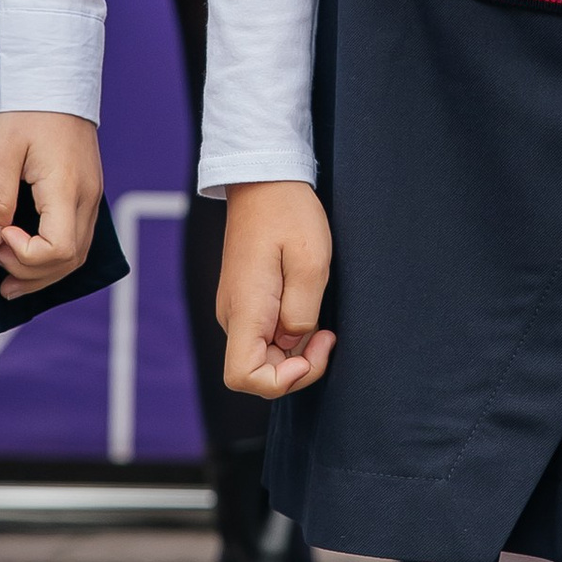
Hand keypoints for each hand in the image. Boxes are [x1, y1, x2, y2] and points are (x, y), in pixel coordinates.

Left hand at [0, 110, 102, 300]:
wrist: (54, 78)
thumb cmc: (25, 109)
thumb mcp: (0, 149)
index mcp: (66, 188)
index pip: (58, 250)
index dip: (24, 255)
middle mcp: (87, 197)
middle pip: (70, 260)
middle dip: (29, 272)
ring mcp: (91, 195)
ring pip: (77, 254)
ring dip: (42, 271)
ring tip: (8, 278)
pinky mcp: (86, 191)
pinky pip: (77, 237)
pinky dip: (53, 256)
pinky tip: (29, 256)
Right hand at [218, 179, 335, 398]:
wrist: (264, 180)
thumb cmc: (289, 214)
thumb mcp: (311, 261)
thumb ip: (303, 311)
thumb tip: (294, 340)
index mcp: (246, 309)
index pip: (243, 377)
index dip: (280, 381)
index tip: (310, 351)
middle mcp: (233, 315)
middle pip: (255, 371)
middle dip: (297, 368)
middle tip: (327, 336)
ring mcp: (237, 308)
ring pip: (262, 355)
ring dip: (294, 352)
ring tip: (322, 323)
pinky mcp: (246, 301)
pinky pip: (264, 336)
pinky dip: (289, 336)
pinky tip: (308, 310)